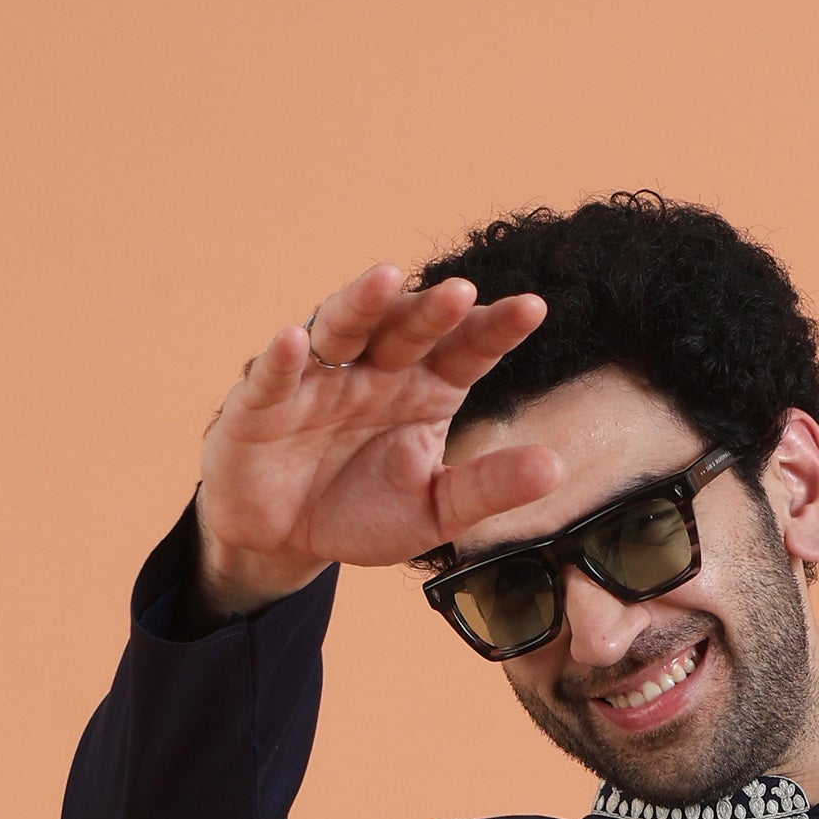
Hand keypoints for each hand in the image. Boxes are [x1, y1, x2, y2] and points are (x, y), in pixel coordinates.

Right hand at [191, 263, 561, 618]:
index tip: (534, 308)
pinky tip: (295, 340)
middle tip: (462, 291)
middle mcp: (374, 371)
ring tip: (385, 279)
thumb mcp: (436, 510)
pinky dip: (283, 358)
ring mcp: (318, 380)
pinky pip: (274, 376)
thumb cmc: (363, 511)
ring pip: (341, 329)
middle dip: (431, 311)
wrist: (287, 538)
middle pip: (406, 330)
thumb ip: (488, 488)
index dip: (495, 329)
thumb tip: (556, 468)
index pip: (465, 351)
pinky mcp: (262, 403)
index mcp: (423, 389)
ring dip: (361, 304)